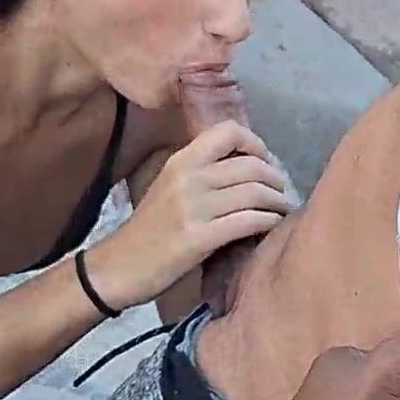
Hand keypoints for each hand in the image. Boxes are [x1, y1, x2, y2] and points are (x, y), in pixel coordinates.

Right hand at [86, 121, 291, 310]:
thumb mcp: (170, 188)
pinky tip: (272, 226)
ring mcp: (193, 208)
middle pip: (251, 165)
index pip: (228, 131)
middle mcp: (188, 178)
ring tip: (282, 210)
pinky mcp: (199, 238)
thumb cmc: (148, 230)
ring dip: (278, 201)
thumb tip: (247, 165)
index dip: (256, 143)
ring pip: (255, 192)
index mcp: (180, 161)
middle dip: (275, 178)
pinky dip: (269, 221)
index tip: (265, 162)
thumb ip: (202, 173)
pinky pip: (248, 221)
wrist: (117, 267)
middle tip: (282, 191)